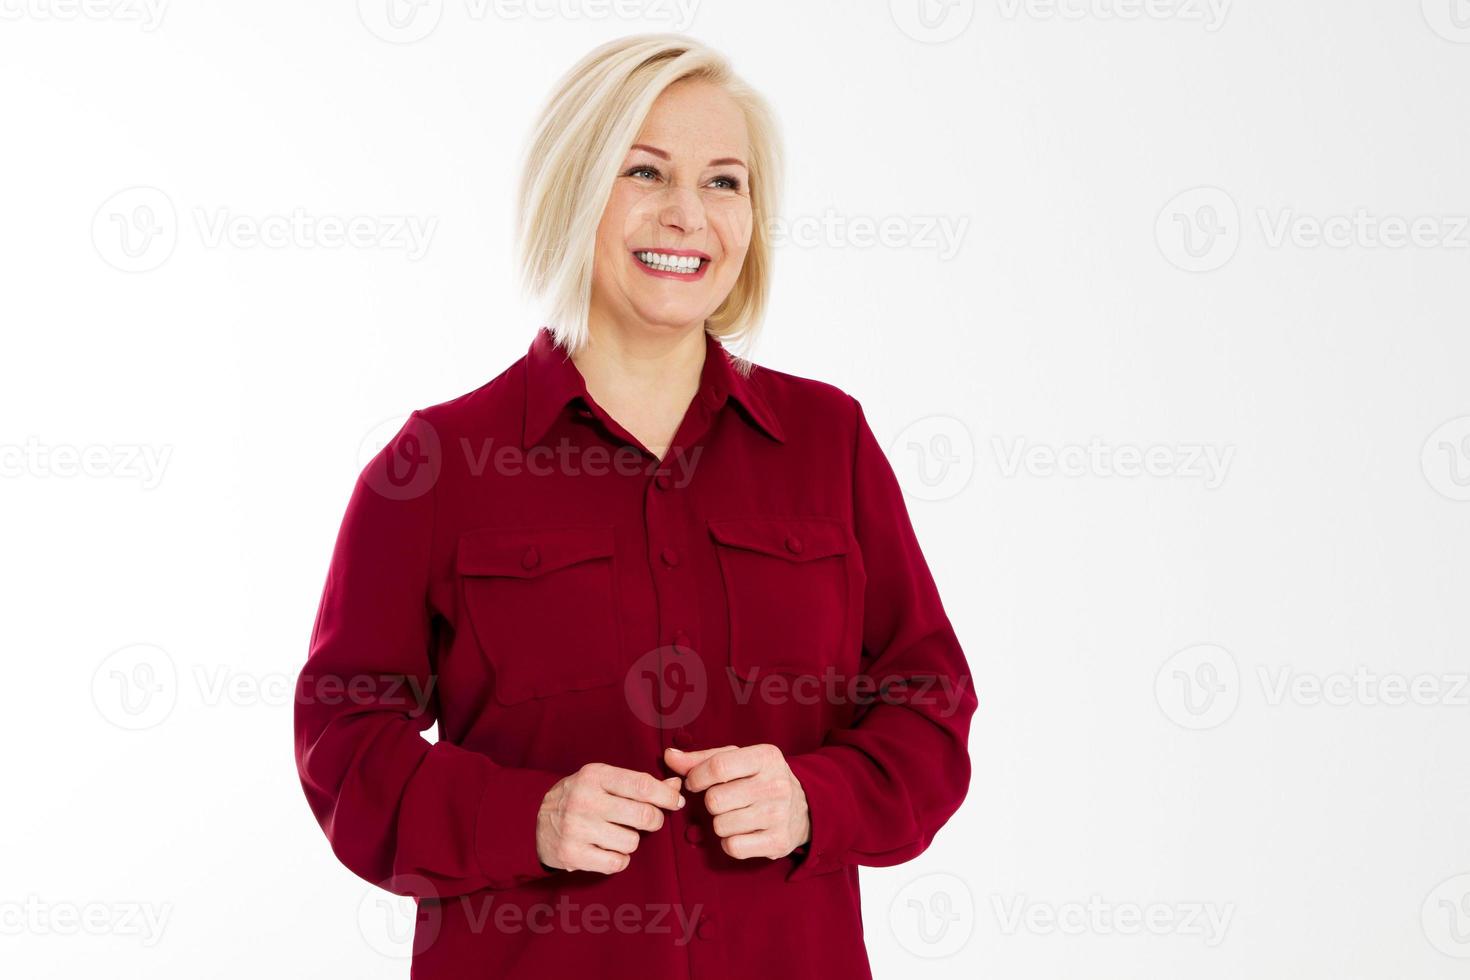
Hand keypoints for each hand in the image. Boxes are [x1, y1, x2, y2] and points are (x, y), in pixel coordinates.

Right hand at [536, 763, 684, 873]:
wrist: (534, 822)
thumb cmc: (580, 798)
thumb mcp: (604, 780)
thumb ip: (640, 783)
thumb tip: (676, 788)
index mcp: (595, 775)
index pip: (642, 785)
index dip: (666, 796)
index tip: (676, 802)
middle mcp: (584, 800)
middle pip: (643, 815)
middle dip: (654, 820)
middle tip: (649, 820)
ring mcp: (576, 828)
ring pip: (632, 841)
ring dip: (631, 840)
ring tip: (616, 834)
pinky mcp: (572, 854)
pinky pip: (617, 863)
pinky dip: (619, 859)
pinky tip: (606, 849)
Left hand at [664, 744, 810, 859]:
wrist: (805, 808)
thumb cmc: (760, 779)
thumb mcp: (738, 760)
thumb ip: (701, 758)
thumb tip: (669, 756)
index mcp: (766, 757)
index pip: (718, 766)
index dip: (696, 777)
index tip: (695, 783)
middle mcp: (776, 785)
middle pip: (715, 800)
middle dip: (710, 803)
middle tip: (723, 801)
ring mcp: (779, 815)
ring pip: (720, 825)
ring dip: (720, 823)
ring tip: (736, 815)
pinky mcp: (779, 842)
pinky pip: (733, 847)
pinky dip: (730, 842)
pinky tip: (742, 832)